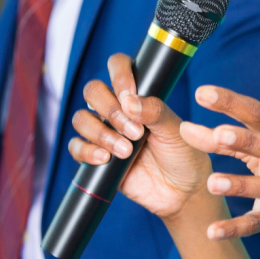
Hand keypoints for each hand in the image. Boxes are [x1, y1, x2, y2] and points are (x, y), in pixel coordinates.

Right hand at [66, 53, 214, 218]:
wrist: (182, 192)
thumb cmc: (183, 154)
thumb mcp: (175, 130)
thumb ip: (155, 111)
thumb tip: (129, 101)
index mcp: (137, 95)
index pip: (118, 66)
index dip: (119, 74)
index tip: (129, 94)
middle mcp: (117, 110)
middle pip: (93, 91)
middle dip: (110, 109)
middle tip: (134, 132)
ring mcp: (105, 132)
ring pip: (81, 119)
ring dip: (101, 133)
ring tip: (126, 150)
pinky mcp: (96, 157)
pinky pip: (76, 148)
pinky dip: (87, 151)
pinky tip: (106, 159)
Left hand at [183, 86, 259, 248]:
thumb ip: (225, 141)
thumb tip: (185, 129)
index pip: (255, 114)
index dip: (230, 102)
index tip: (201, 93)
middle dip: (244, 139)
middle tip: (218, 134)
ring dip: (239, 184)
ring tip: (212, 182)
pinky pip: (257, 222)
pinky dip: (236, 227)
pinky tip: (213, 232)